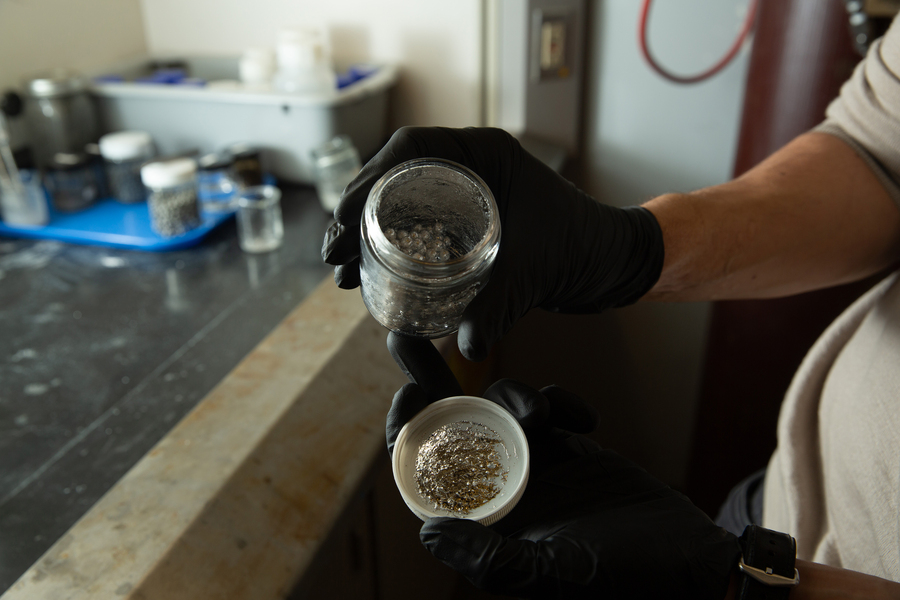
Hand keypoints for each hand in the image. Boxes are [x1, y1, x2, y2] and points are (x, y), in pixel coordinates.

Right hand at [322, 127, 664, 360]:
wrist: (608, 263)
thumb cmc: (581, 251)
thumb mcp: (534, 274)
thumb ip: (498, 308)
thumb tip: (465, 347)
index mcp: (486, 154)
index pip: (410, 149)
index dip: (368, 179)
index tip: (344, 218)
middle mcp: (471, 165)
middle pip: (394, 176)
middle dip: (355, 213)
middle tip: (334, 256)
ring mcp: (466, 191)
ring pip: (400, 201)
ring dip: (366, 232)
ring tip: (343, 271)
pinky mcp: (465, 220)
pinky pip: (416, 222)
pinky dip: (390, 245)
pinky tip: (371, 275)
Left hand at [386, 333, 740, 598]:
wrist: (690, 561)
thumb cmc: (626, 582)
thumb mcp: (554, 575)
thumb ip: (494, 559)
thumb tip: (428, 529)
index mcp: (485, 520)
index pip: (427, 472)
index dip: (409, 431)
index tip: (406, 393)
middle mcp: (500, 488)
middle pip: (450, 427)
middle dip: (430, 384)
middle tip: (409, 340)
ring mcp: (533, 463)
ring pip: (500, 409)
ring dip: (516, 398)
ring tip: (546, 415)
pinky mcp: (568, 445)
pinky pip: (547, 406)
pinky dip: (560, 401)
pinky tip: (586, 419)